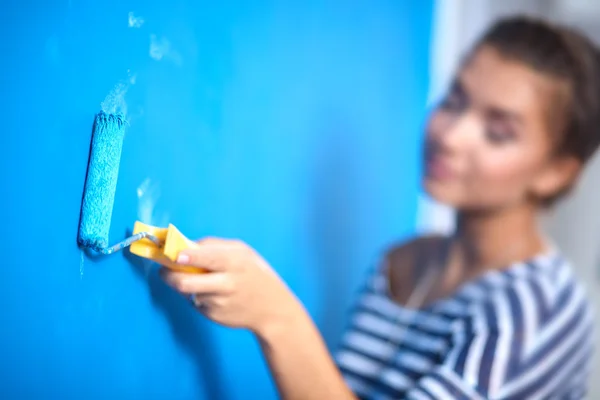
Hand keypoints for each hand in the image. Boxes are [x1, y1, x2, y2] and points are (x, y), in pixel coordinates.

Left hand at [160, 238, 300, 335]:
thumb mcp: (243, 252)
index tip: (173, 256)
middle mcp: (226, 283)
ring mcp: (219, 303)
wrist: (272, 309)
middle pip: (185, 282)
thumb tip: (185, 246)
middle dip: (169, 276)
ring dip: (188, 286)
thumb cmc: (255, 274)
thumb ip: (214, 246)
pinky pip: (195, 302)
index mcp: (234, 262)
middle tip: (164, 271)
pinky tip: (215, 295)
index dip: (185, 257)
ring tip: (203, 281)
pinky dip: (199, 297)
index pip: (205, 258)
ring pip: (189, 291)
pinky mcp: (214, 316)